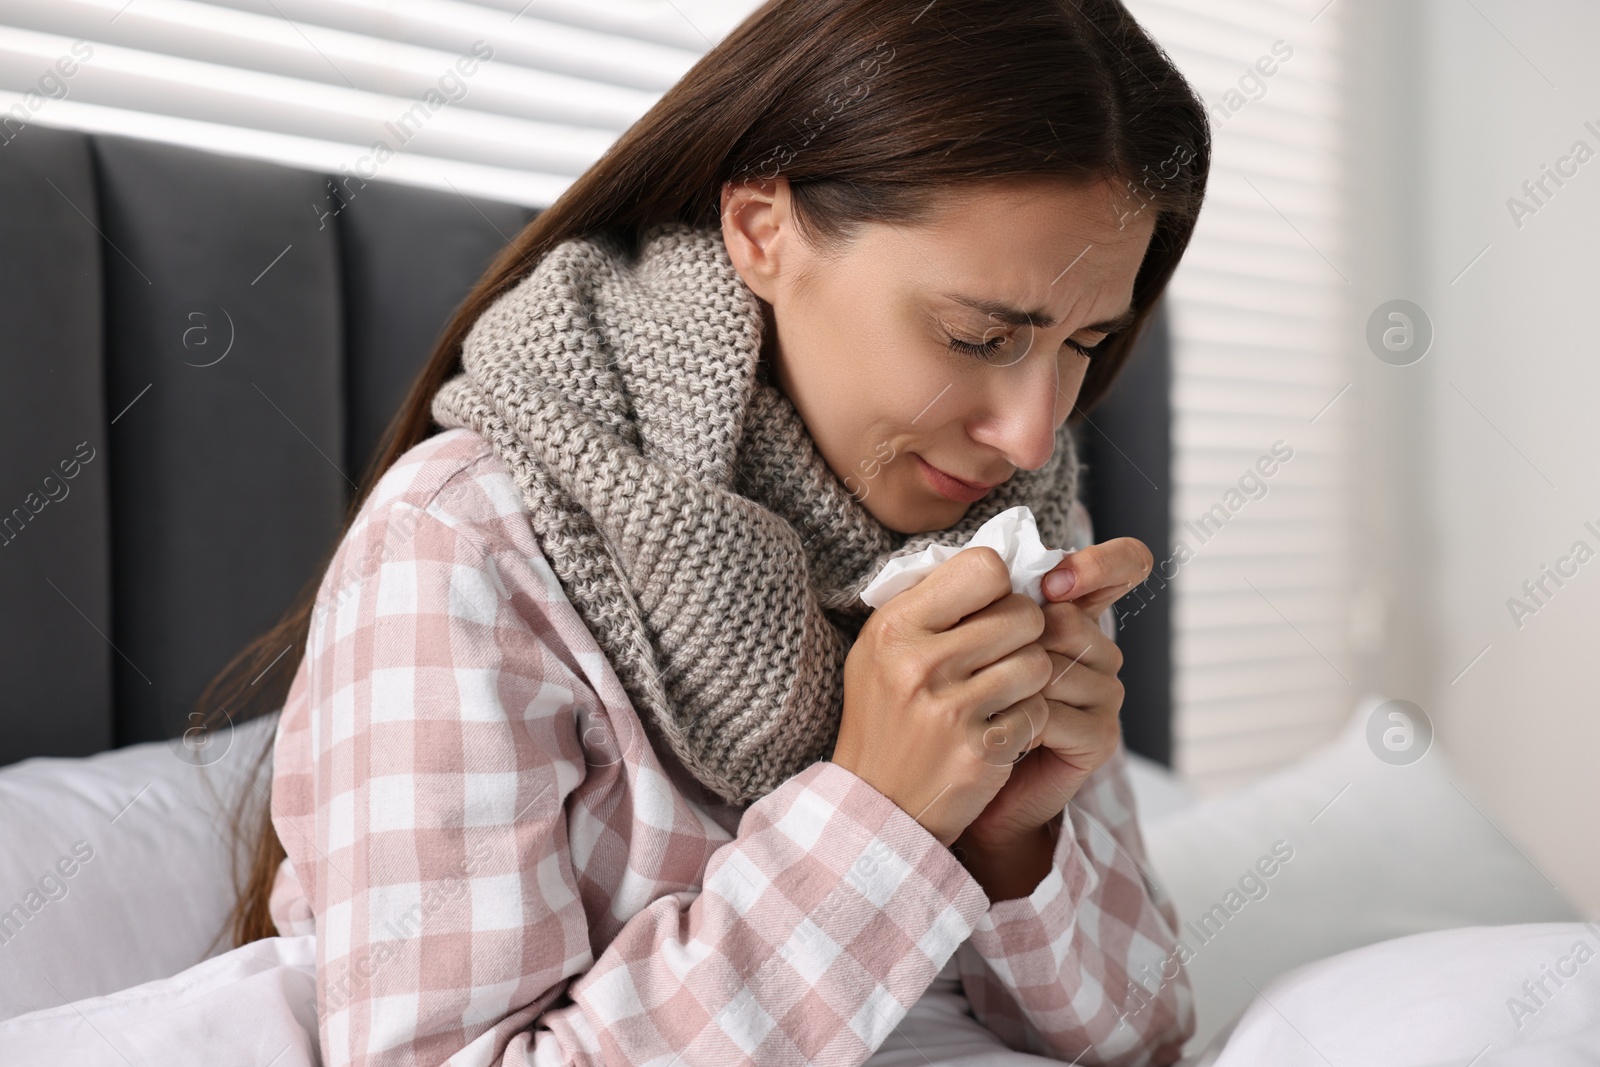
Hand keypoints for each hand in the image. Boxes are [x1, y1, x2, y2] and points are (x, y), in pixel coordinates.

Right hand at [832, 546, 1055, 847]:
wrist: (877, 804)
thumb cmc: (887, 717)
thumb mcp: (883, 649)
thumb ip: (930, 604)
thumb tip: (996, 563)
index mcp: (895, 626)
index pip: (984, 566)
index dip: (999, 587)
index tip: (988, 610)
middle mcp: (920, 662)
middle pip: (1023, 613)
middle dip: (1024, 634)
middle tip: (1001, 656)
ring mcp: (952, 708)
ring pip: (1039, 662)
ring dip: (1030, 680)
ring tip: (999, 694)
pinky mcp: (983, 749)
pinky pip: (1038, 711)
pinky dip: (1026, 721)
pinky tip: (997, 729)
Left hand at [953, 537, 1151, 856]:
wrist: (955, 782)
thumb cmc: (955, 702)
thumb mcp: (962, 638)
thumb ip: (983, 597)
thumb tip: (990, 557)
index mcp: (1073, 614)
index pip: (1124, 566)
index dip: (1102, 564)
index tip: (1055, 582)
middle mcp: (1098, 650)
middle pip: (1069, 620)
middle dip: (1018, 642)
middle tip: (981, 671)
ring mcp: (1104, 694)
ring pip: (1059, 666)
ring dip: (1010, 685)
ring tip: (987, 706)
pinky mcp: (1099, 737)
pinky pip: (1056, 711)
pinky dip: (1016, 720)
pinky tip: (998, 731)